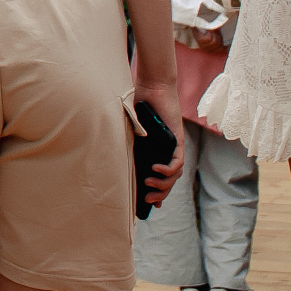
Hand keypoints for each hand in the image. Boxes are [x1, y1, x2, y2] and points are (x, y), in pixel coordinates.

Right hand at [134, 81, 186, 210]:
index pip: (160, 176)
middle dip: (160, 194)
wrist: (151, 87)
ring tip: (149, 187)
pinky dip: (168, 169)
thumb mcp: (130, 128)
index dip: (157, 191)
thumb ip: (127, 141)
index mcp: (155, 150)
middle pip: (169, 180)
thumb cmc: (139, 104)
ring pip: (175, 174)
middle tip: (149, 201)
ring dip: (164, 184)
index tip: (148, 203)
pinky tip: (156, 170)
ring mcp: (173, 147)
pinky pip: (178, 161)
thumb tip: (112, 157)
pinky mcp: (177, 140)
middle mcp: (166, 151)